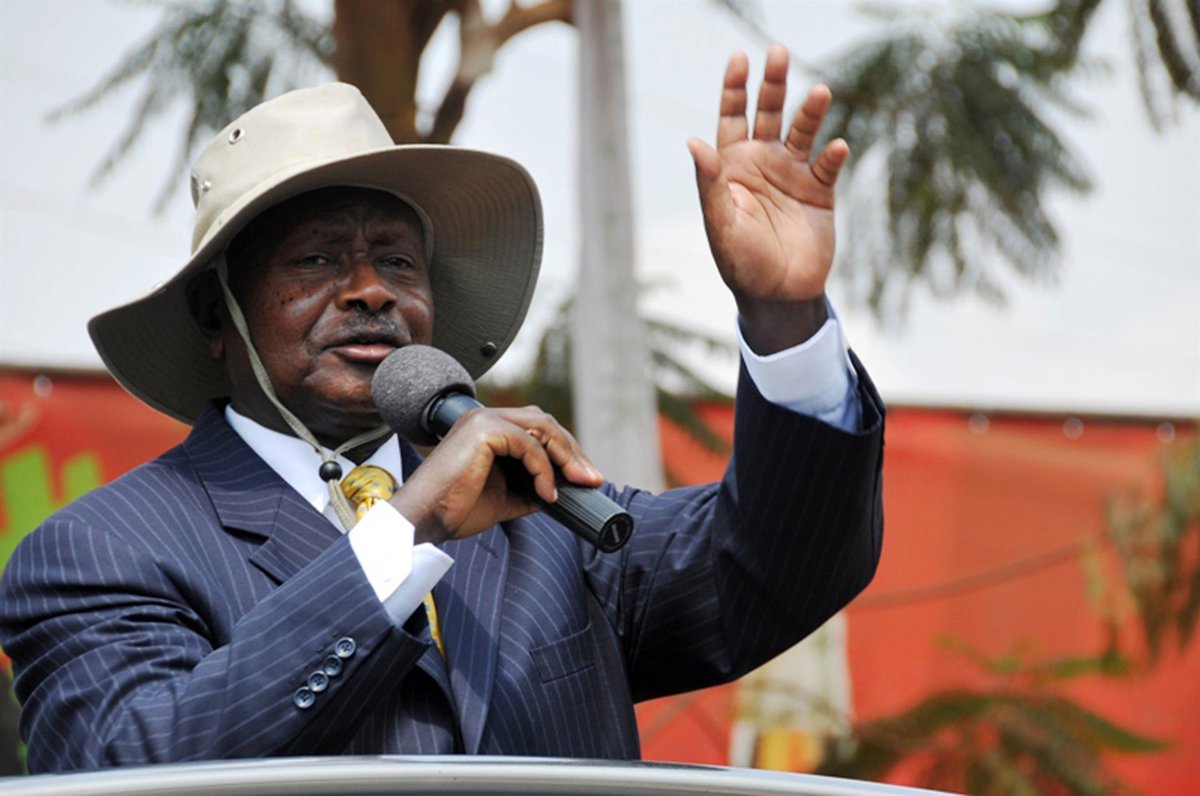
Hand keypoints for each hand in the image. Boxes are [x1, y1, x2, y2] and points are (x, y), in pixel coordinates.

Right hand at [389, 406, 602, 543]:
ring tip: (579, 484)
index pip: (538, 429)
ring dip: (566, 457)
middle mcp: (486, 419)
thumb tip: (558, 492)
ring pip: (542, 429)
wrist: (424, 519)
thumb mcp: (504, 498)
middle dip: (573, 452)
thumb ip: (529, 488)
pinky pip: (529, 445)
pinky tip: (547, 493)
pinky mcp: (484, 430)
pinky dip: (544, 469)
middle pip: (545, 424)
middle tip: (592, 480)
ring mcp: (484, 421)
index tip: (585, 478)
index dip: (566, 451)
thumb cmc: (454, 509)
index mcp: (488, 431)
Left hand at [688, 46, 849, 353]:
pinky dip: (833, 154)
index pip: (731, 117)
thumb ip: (709, 183)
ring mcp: (793, 174)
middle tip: (777, 52)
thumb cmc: (741, 262)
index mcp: (732, 166)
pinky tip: (837, 147)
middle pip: (768, 113)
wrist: (779, 296)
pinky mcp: (820, 191)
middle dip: (772, 83)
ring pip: (802, 131)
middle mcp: (763, 162)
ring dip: (810, 111)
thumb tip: (693, 142)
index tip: (738, 60)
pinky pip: (828, 164)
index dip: (734, 88)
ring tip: (818, 92)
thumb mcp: (721, 223)